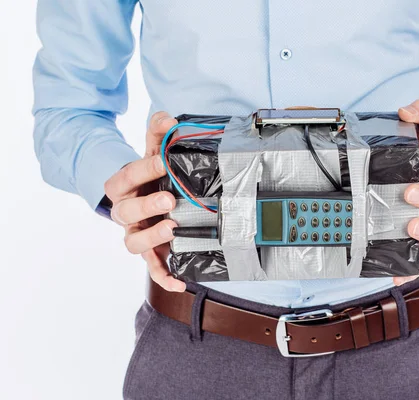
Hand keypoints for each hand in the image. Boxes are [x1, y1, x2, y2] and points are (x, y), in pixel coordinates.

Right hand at [104, 112, 185, 291]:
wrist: (144, 195)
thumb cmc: (151, 174)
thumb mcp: (153, 150)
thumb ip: (158, 132)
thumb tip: (168, 118)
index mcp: (123, 186)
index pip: (126, 176)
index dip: (144, 168)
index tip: (165, 160)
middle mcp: (125, 212)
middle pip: (125, 212)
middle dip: (146, 205)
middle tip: (169, 200)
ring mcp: (137, 234)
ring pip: (133, 242)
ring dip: (152, 237)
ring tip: (173, 228)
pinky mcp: (151, 252)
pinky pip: (153, 269)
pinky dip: (164, 277)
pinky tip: (181, 282)